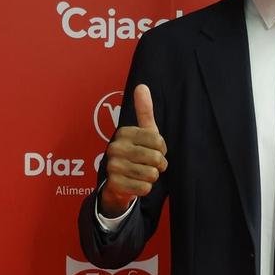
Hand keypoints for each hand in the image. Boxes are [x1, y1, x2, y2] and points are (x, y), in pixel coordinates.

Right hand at [99, 84, 167, 216]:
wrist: (119, 183)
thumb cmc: (137, 154)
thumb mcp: (144, 132)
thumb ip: (144, 110)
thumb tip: (142, 86)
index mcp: (124, 132)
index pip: (158, 141)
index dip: (162, 150)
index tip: (155, 151)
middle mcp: (115, 147)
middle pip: (156, 158)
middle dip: (159, 165)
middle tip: (152, 165)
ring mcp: (112, 166)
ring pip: (151, 174)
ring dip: (152, 177)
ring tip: (145, 174)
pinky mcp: (114, 184)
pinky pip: (144, 188)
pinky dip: (145, 188)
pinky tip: (137, 184)